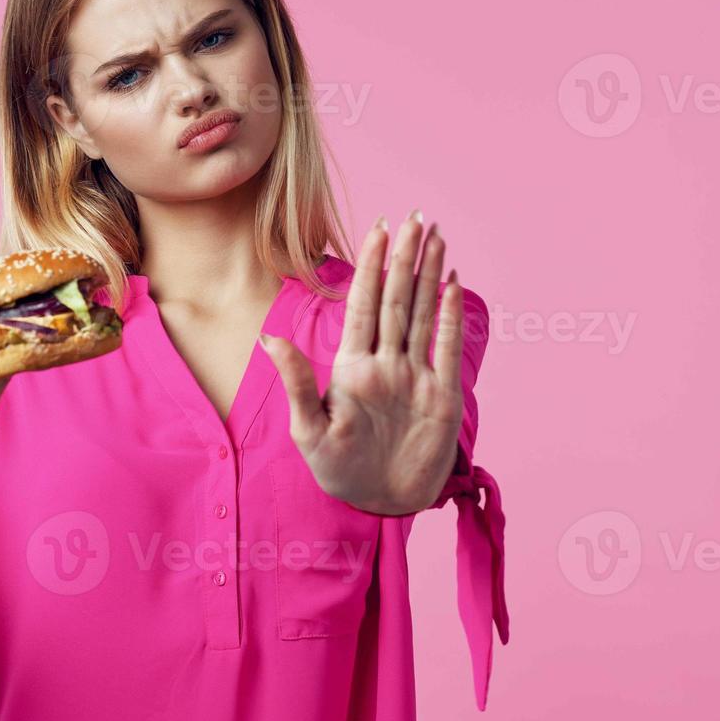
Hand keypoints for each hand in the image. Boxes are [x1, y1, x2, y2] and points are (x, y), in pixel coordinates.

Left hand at [260, 210, 463, 515]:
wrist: (380, 504)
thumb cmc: (338, 470)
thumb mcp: (308, 429)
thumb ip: (296, 382)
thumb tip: (267, 338)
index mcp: (351, 366)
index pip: (362, 305)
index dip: (370, 266)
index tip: (377, 228)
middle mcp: (385, 363)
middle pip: (397, 299)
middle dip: (404, 258)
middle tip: (415, 216)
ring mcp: (415, 376)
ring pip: (423, 314)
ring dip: (428, 275)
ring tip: (436, 236)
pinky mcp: (442, 395)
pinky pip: (447, 347)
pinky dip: (451, 315)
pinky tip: (451, 283)